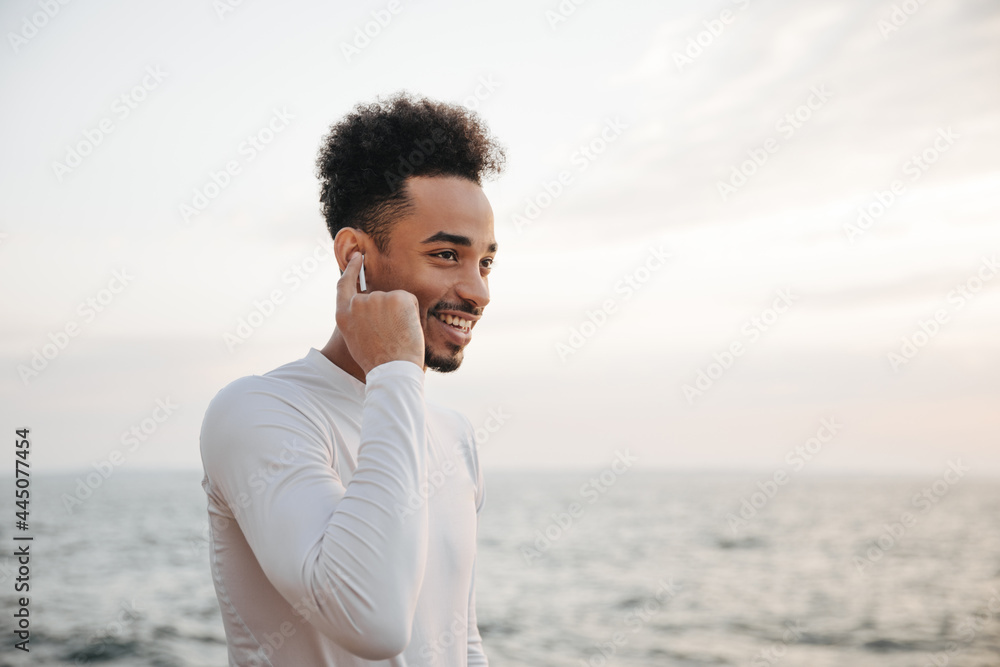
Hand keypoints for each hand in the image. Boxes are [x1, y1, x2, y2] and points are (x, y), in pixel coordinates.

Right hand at [336, 252, 424, 374]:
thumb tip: (367, 304)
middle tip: (393, 334)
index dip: (352, 269)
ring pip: (394, 300)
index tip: (358, 257)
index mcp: (343, 314)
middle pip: (377, 296)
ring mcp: (377, 298)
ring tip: (397, 336)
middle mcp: (358, 303)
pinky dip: (412, 314)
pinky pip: (409, 301)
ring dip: (400, 315)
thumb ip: (357, 318)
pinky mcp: (398, 297)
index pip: (345, 284)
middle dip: (388, 312)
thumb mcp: (355, 339)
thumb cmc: (377, 362)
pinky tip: (407, 329)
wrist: (392, 370)